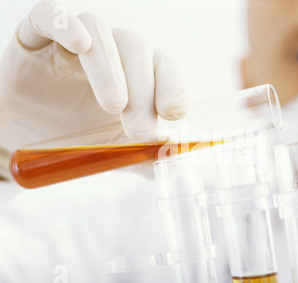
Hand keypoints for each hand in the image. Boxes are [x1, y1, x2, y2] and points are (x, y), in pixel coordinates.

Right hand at [0, 0, 188, 154]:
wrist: (28, 137)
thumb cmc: (76, 136)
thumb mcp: (113, 150)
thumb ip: (141, 155)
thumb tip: (172, 157)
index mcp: (135, 75)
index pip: (163, 66)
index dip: (173, 85)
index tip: (174, 113)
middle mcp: (111, 53)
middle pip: (136, 47)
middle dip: (143, 89)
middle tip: (139, 129)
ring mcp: (74, 42)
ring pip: (101, 31)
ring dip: (110, 68)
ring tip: (114, 105)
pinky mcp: (37, 36)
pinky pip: (51, 15)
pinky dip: (66, 24)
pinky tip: (79, 44)